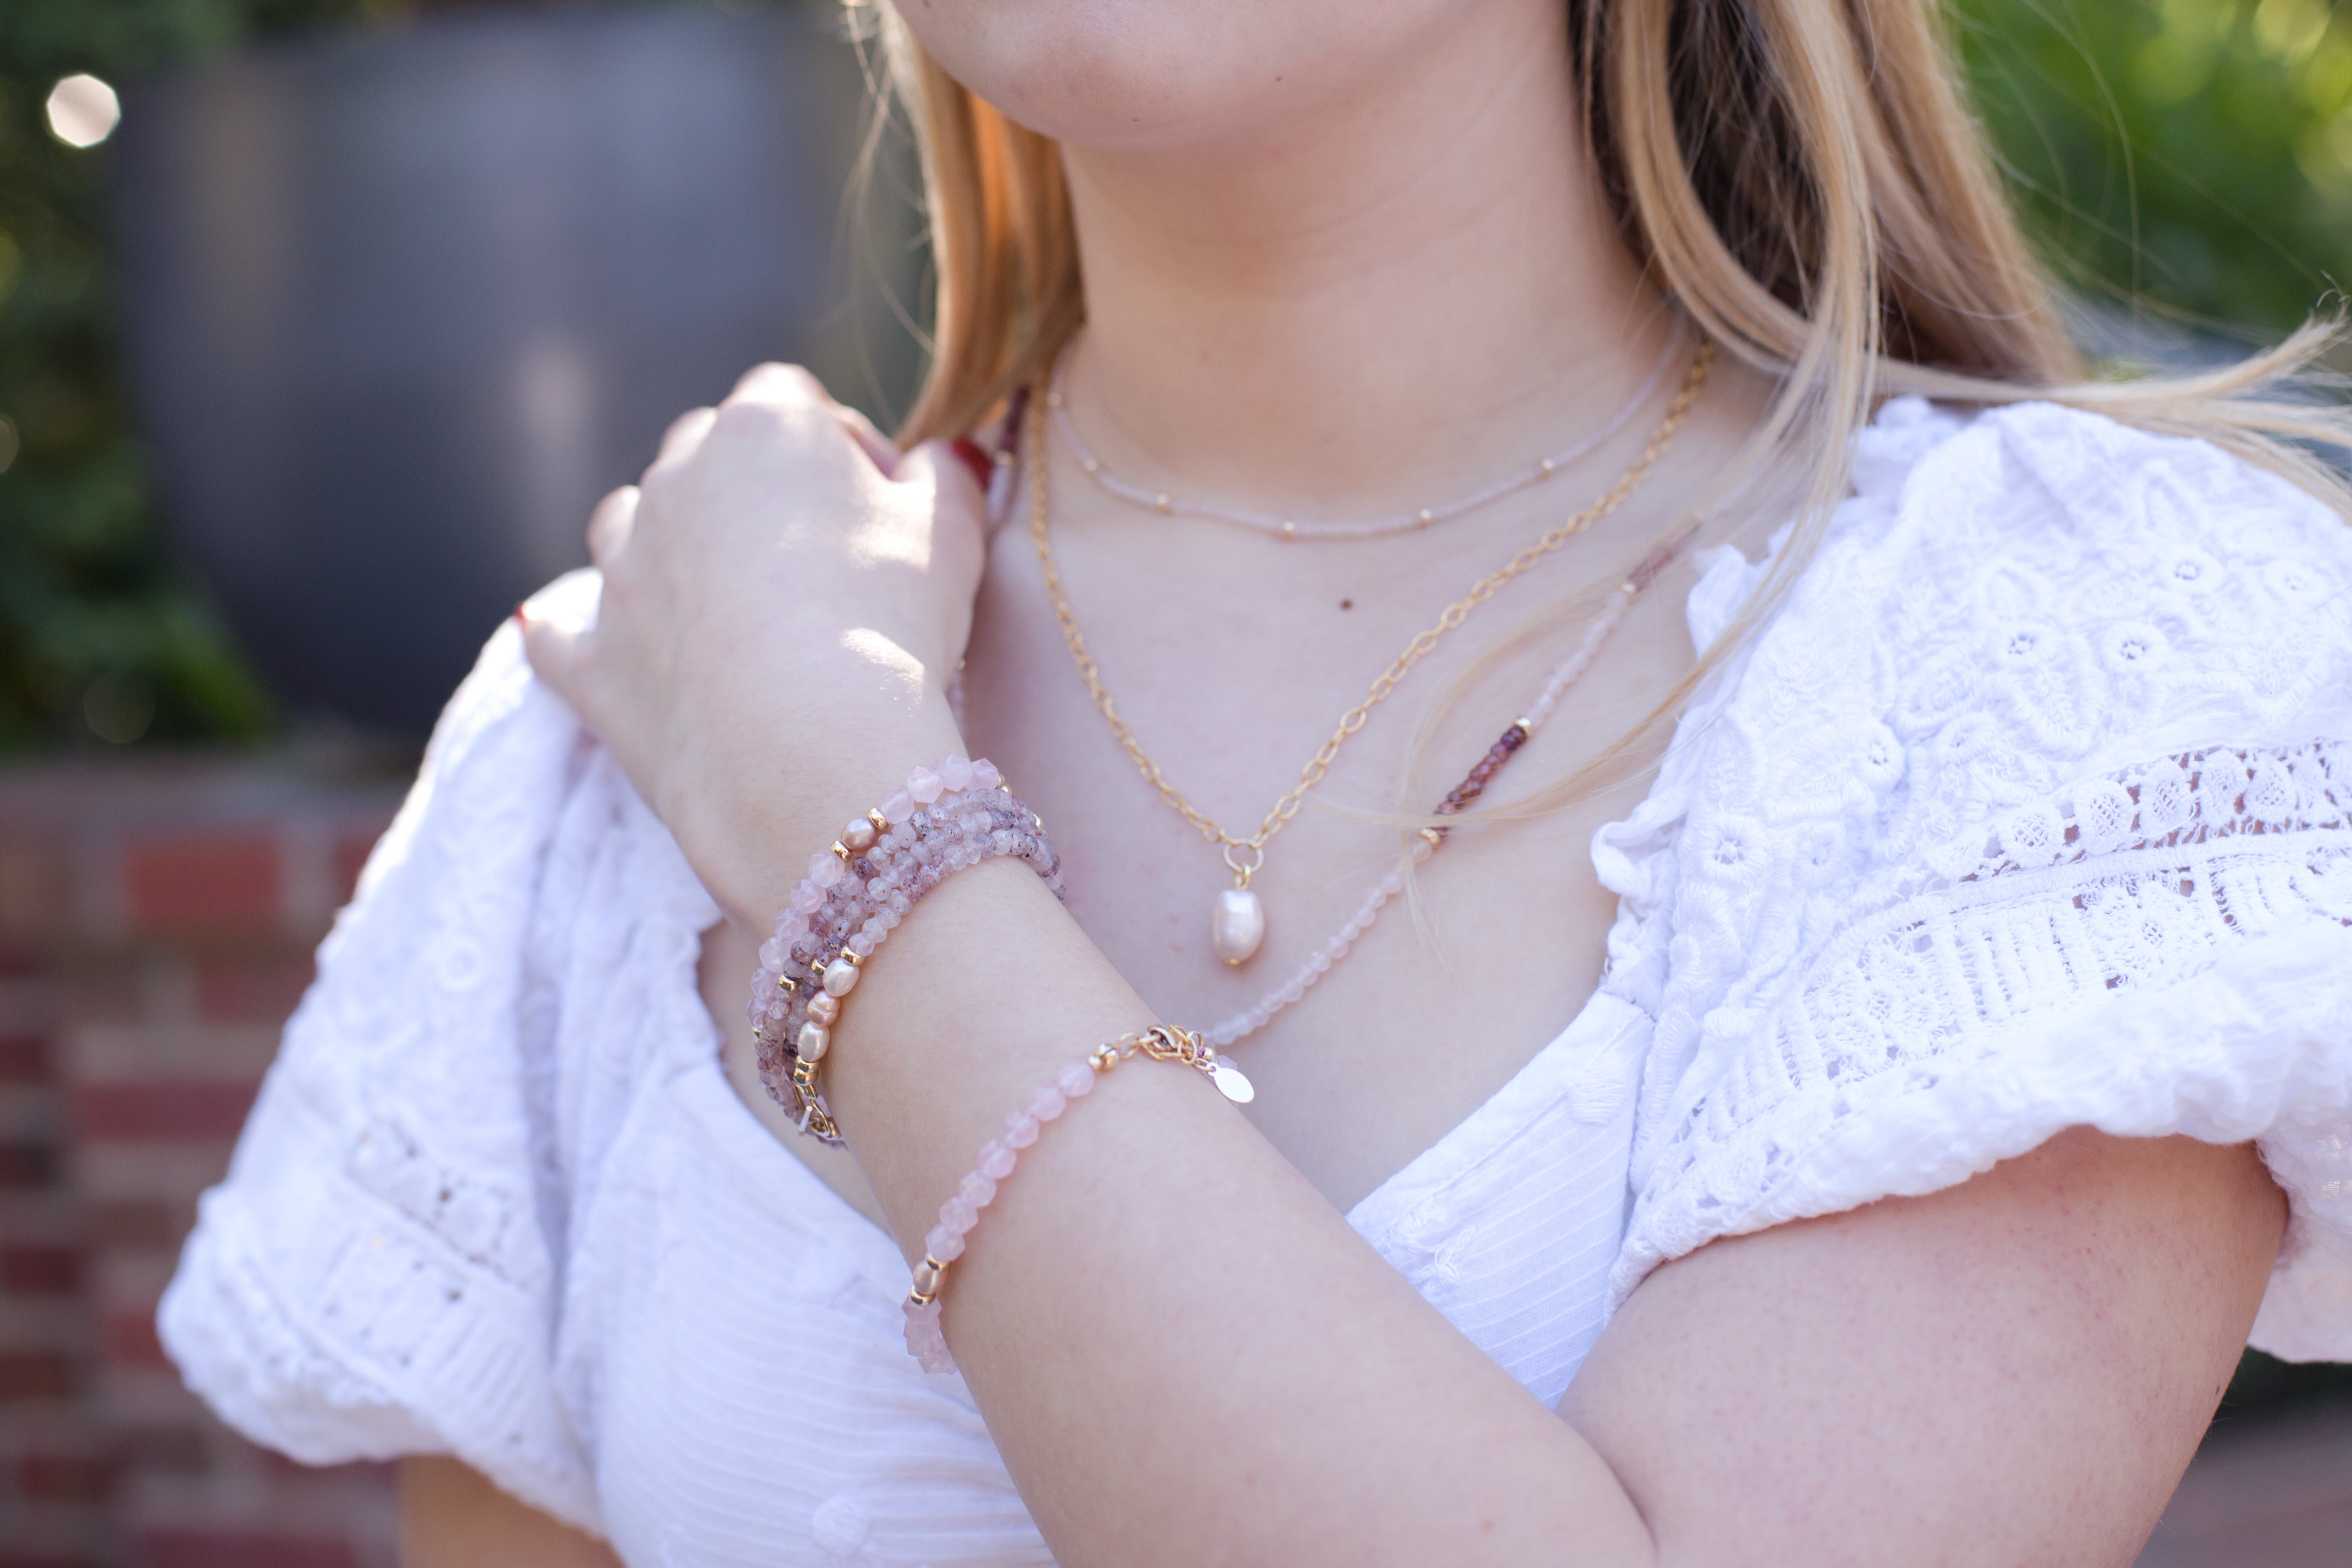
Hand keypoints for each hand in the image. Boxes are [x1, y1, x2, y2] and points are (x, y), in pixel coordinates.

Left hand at [523, 364, 985, 923]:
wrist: (810, 752)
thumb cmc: (891, 626)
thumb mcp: (951, 533)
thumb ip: (947, 475)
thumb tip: (944, 457)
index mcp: (762, 427)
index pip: (796, 399)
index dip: (842, 447)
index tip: (882, 509)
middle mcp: (674, 478)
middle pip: (710, 454)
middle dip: (758, 496)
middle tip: (824, 569)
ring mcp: (622, 568)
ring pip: (633, 526)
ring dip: (676, 553)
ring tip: (740, 615)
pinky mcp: (593, 658)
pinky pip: (562, 634)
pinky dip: (578, 635)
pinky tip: (590, 643)